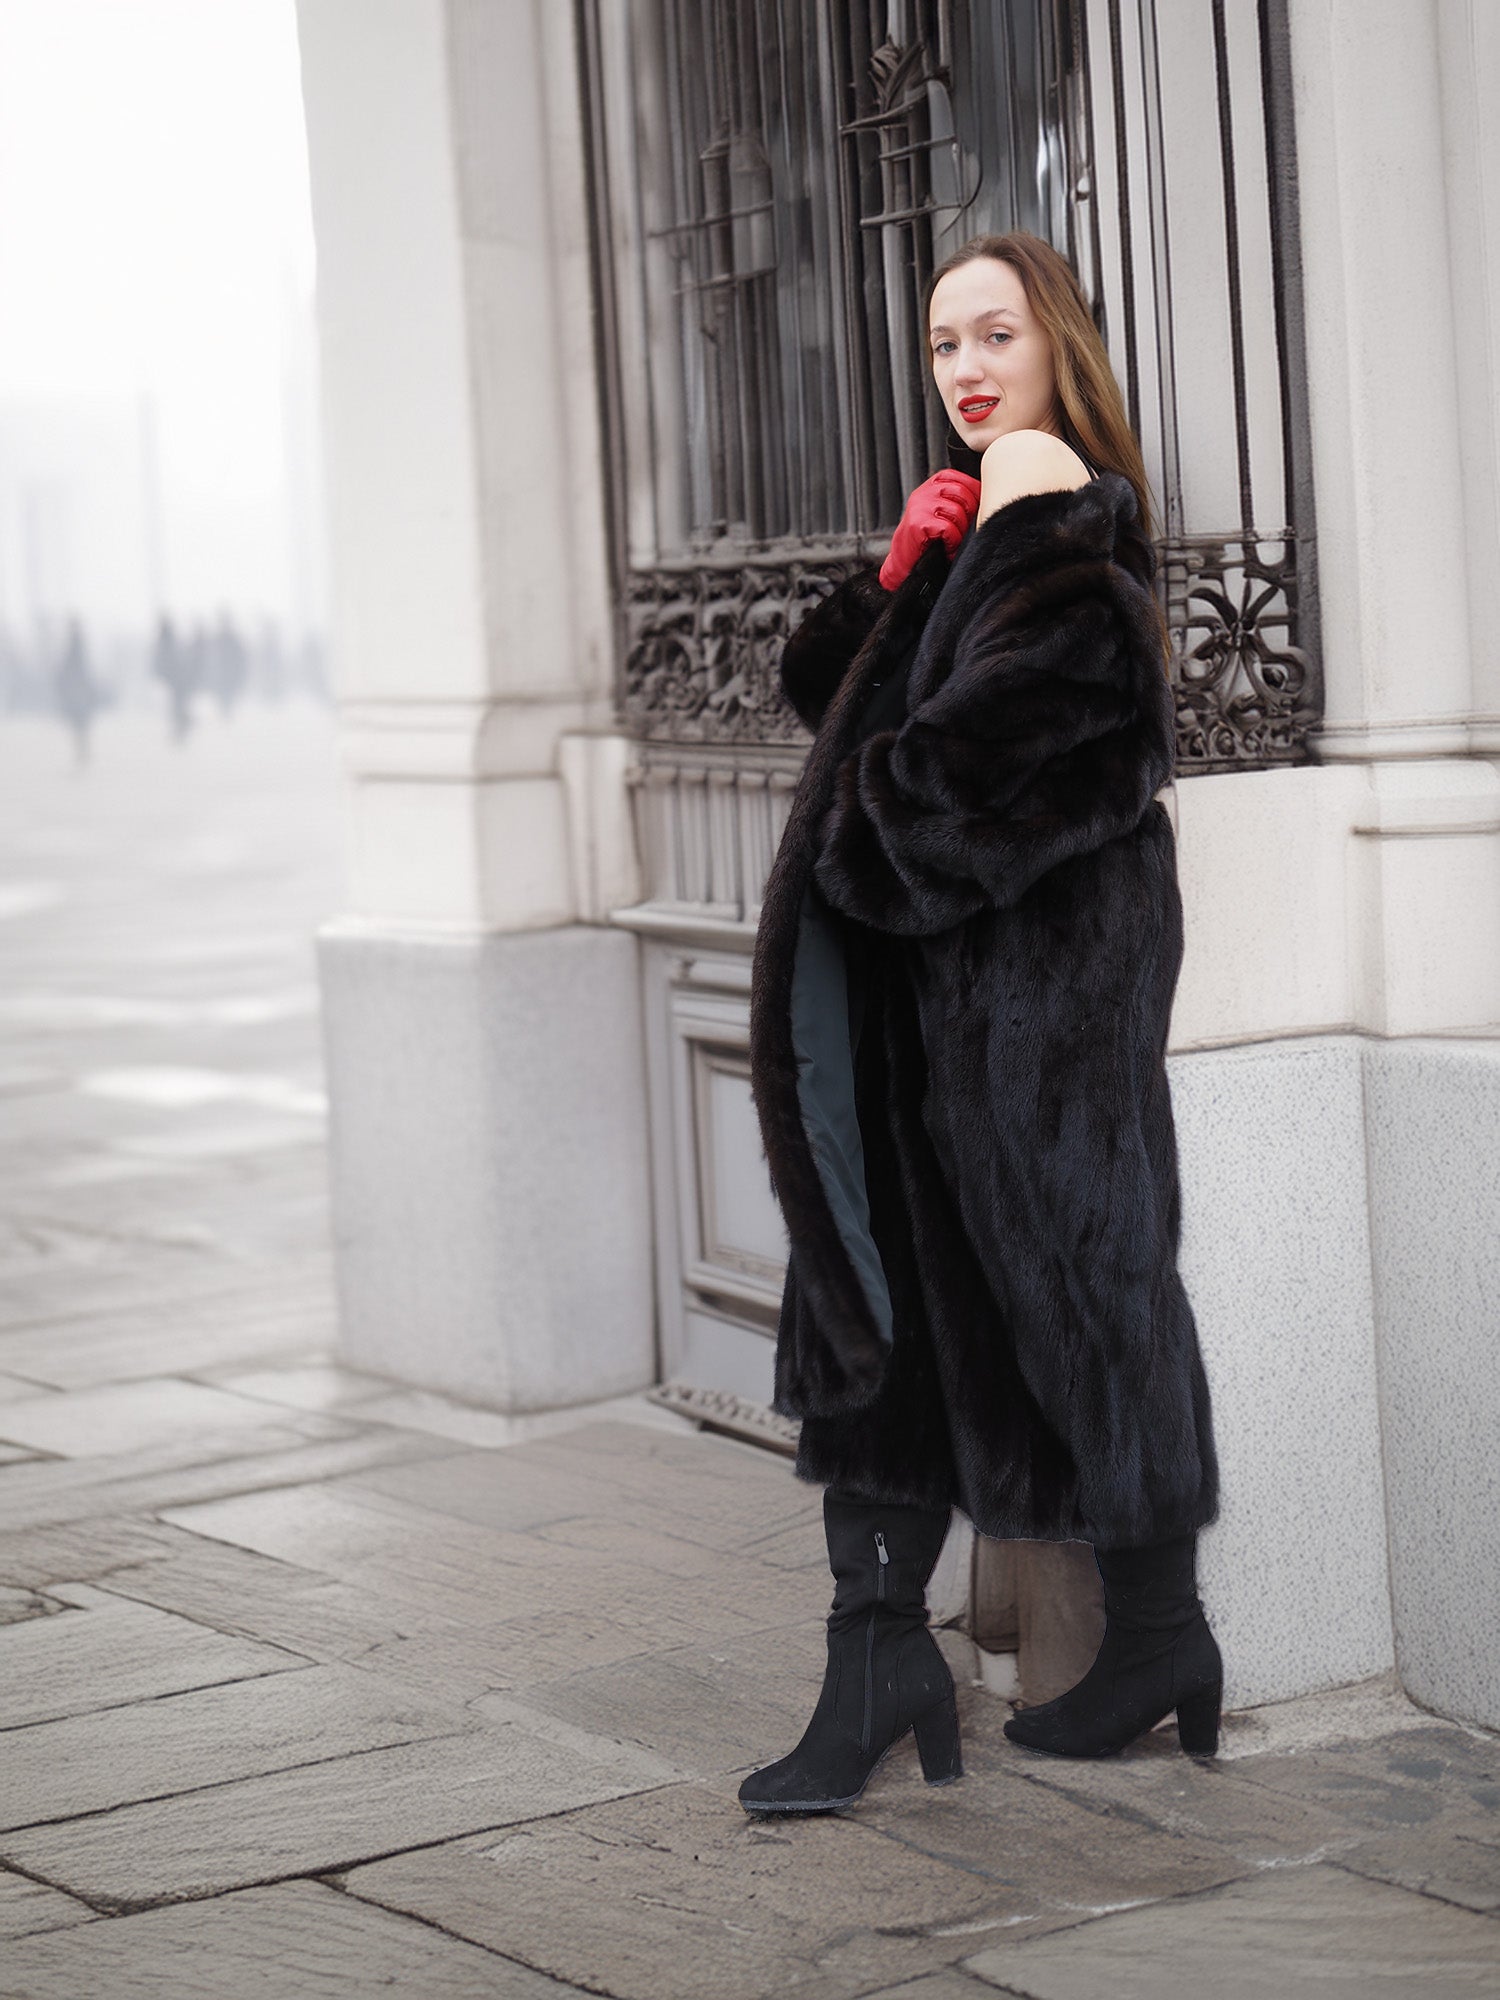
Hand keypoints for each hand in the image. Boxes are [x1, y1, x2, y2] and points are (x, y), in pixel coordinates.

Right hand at [878, 471, 982, 589]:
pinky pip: (947, 529)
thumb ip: (961, 500)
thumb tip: (988, 497)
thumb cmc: (930, 539)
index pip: (963, 480)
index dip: (974, 497)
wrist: (906, 562)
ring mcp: (920, 506)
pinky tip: (946, 548)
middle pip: (963, 495)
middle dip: (968, 516)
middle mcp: (925, 492)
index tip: (973, 513)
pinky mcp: (918, 524)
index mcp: (934, 484)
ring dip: (959, 532)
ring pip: (957, 512)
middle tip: (962, 532)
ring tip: (952, 541)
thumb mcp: (945, 511)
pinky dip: (951, 542)